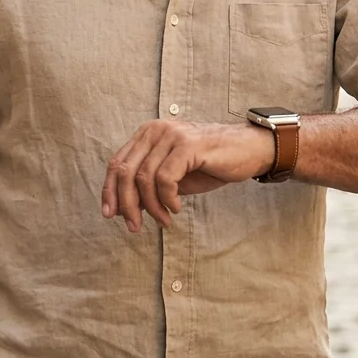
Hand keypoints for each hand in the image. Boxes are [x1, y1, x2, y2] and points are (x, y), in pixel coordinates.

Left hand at [101, 120, 273, 232]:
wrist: (249, 150)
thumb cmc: (210, 164)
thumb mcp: (173, 176)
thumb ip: (148, 185)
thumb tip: (120, 207)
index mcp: (147, 134)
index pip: (116, 163)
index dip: (109, 191)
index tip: (109, 215)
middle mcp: (155, 130)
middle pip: (125, 171)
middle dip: (126, 204)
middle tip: (134, 226)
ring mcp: (171, 136)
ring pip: (143, 178)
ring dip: (150, 207)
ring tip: (163, 220)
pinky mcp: (188, 146)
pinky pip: (165, 178)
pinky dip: (167, 199)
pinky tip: (176, 208)